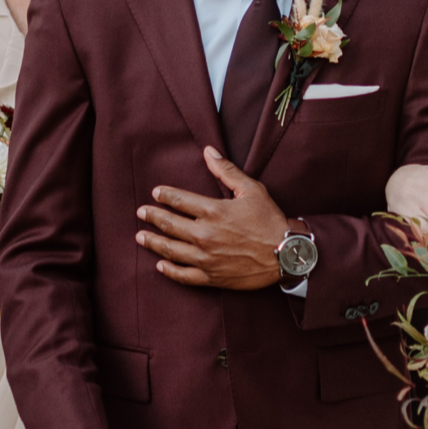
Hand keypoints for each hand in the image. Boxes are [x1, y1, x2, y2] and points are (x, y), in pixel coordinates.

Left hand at [137, 147, 290, 287]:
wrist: (286, 255)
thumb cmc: (270, 220)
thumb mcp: (251, 190)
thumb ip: (226, 171)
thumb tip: (208, 151)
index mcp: (213, 211)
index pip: (179, 200)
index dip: (165, 195)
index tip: (156, 193)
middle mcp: (205, 235)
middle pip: (169, 224)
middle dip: (152, 217)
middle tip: (141, 213)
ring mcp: (206, 258)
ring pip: (170, 250)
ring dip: (153, 242)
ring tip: (141, 237)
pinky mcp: (211, 277)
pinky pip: (183, 276)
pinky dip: (169, 270)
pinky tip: (160, 265)